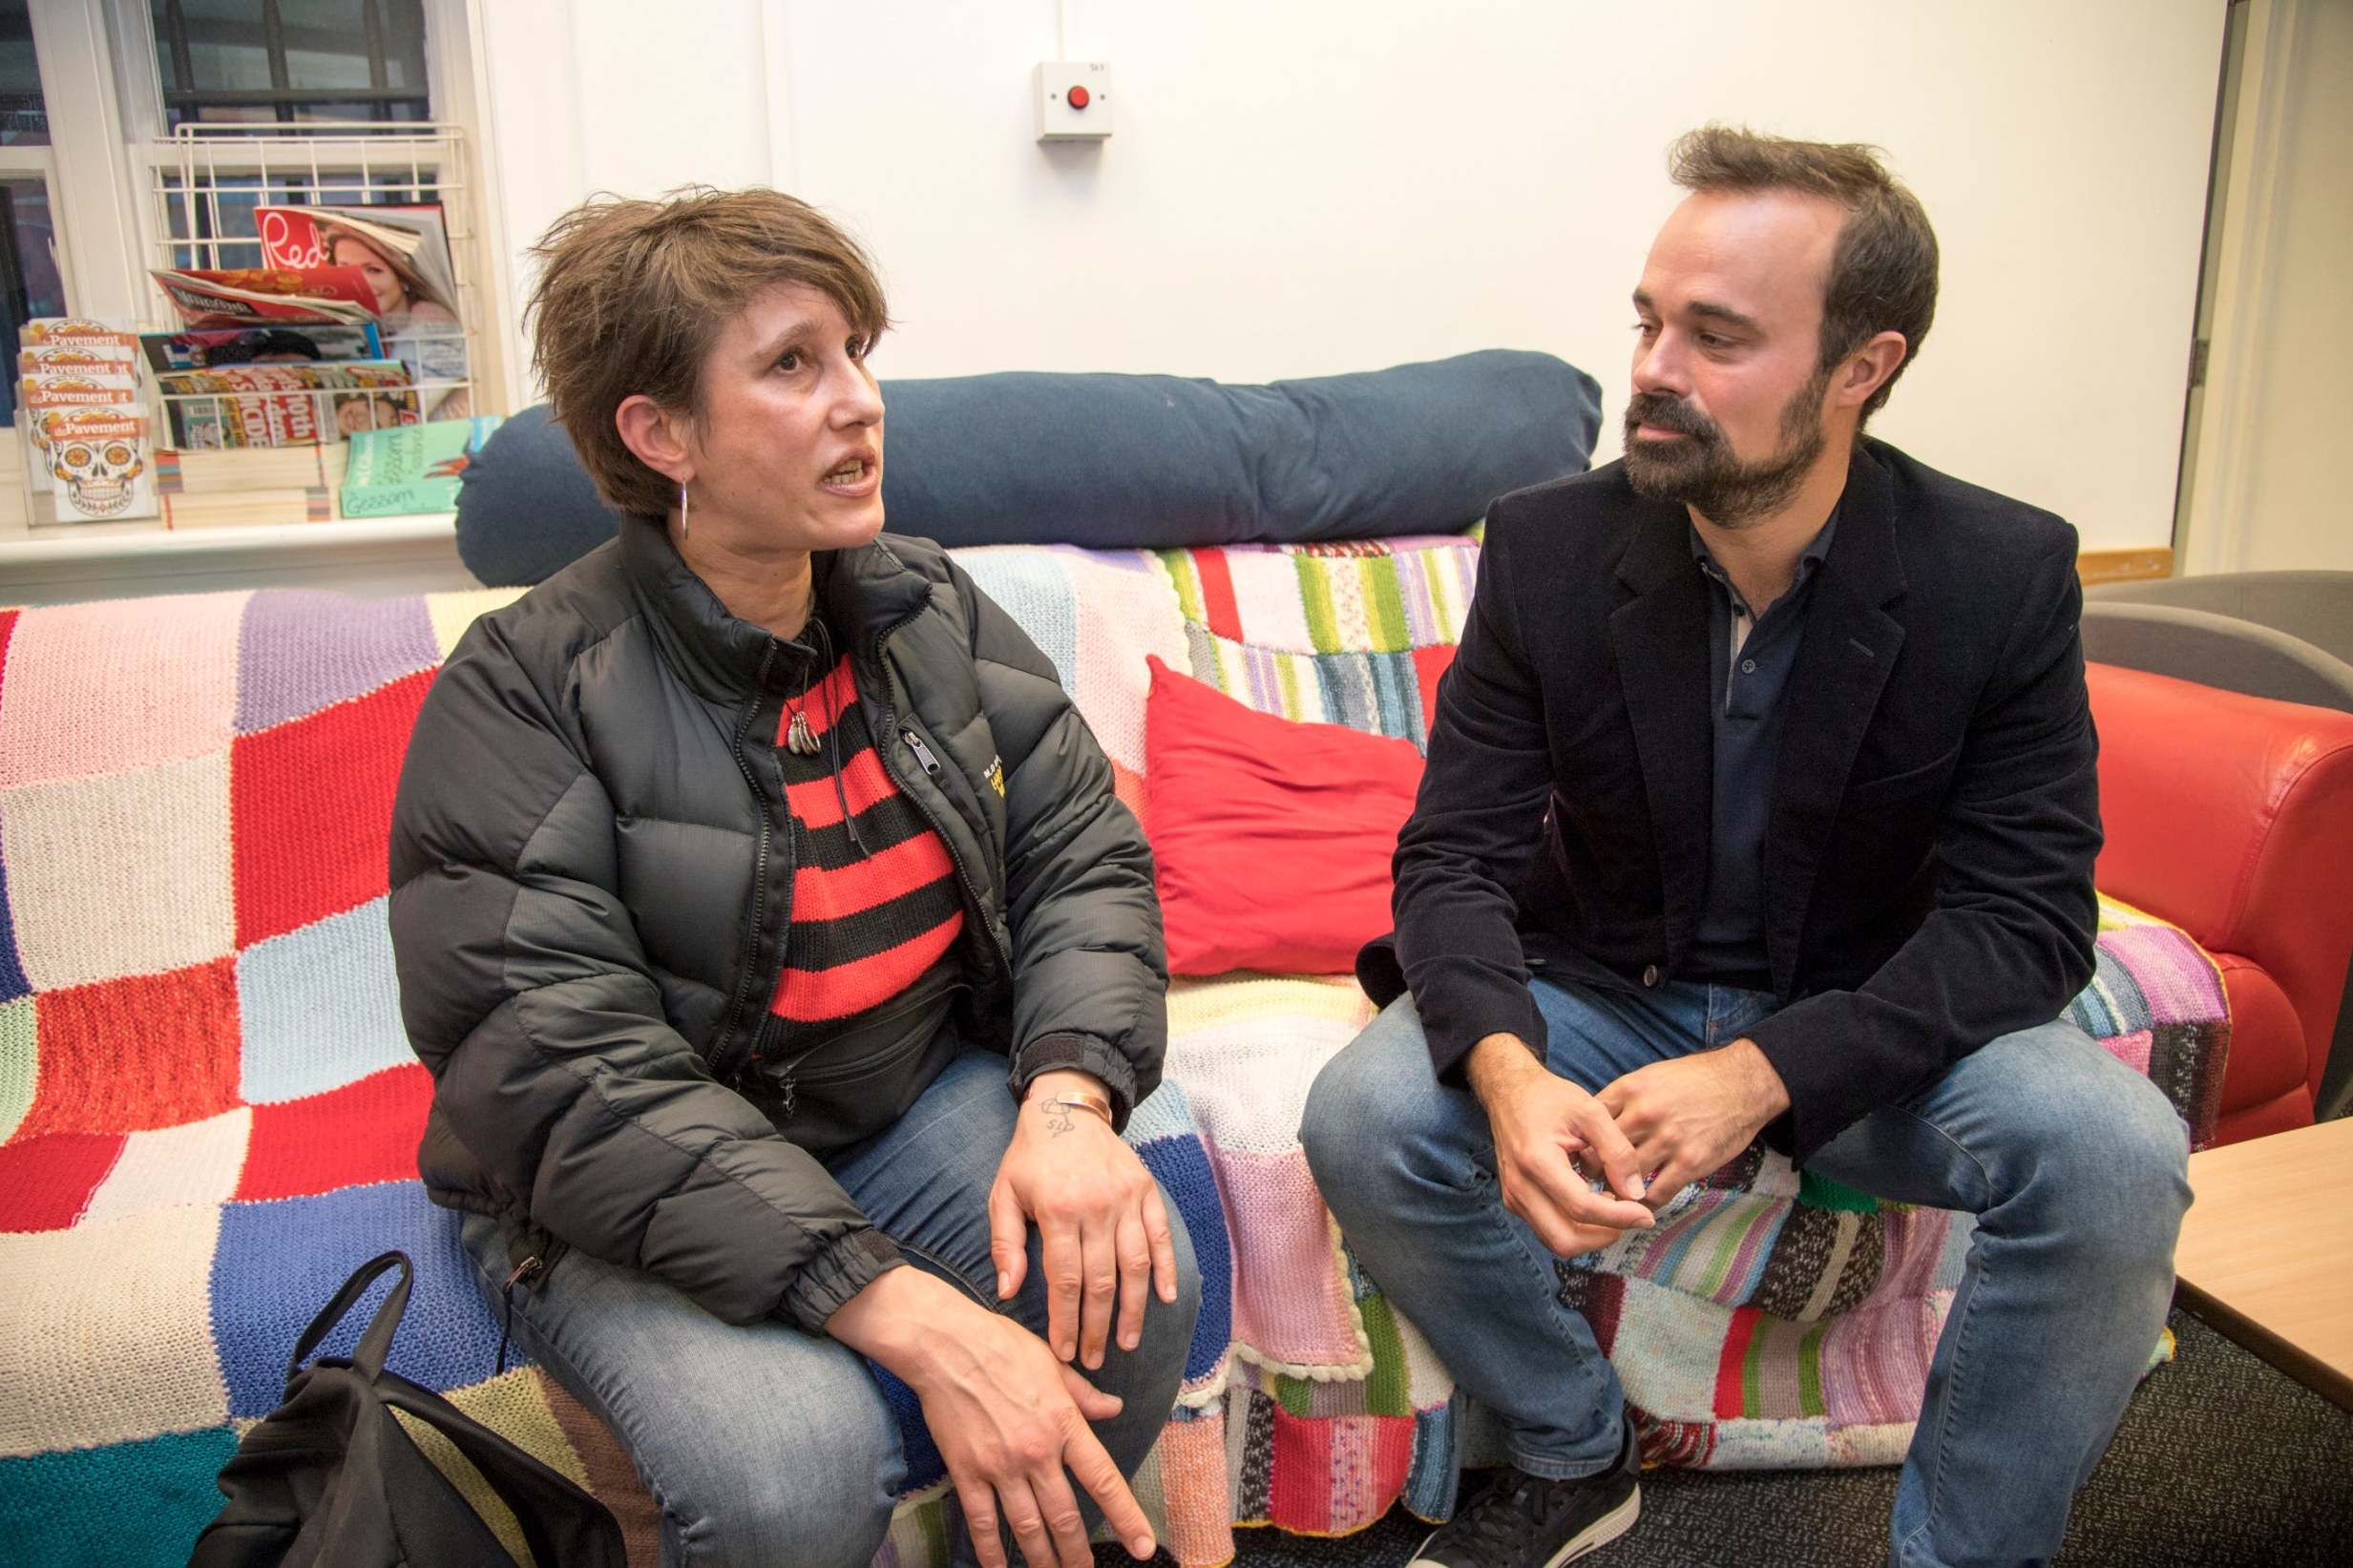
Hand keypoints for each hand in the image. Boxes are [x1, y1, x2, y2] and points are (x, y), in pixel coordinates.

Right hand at [828, 1269, 1155, 1566]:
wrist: (945, 1345)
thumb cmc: (1001, 1345)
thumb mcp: (1053, 1363)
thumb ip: (1084, 1395)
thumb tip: (1114, 1409)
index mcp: (1064, 1423)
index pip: (1103, 1480)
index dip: (1126, 1517)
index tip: (1143, 1546)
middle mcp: (1036, 1452)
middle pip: (1065, 1517)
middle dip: (1079, 1553)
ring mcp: (1000, 1466)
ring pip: (1027, 1527)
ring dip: (1043, 1559)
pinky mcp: (967, 1472)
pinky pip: (982, 1522)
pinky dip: (991, 1551)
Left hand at [992, 1070, 1179, 1368]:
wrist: (1066, 1107)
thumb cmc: (1030, 1158)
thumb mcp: (1003, 1195)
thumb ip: (1005, 1244)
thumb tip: (1008, 1292)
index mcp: (1059, 1211)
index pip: (1065, 1280)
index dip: (1066, 1321)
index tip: (1066, 1352)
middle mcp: (1097, 1207)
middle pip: (1102, 1281)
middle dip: (1098, 1327)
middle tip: (1095, 1360)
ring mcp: (1126, 1199)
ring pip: (1135, 1266)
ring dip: (1133, 1309)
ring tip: (1127, 1342)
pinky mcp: (1146, 1190)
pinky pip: (1160, 1236)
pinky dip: (1166, 1269)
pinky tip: (1164, 1300)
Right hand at [1466, 1034, 1655, 1256]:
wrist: (1510, 1093)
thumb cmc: (1550, 1097)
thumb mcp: (1591, 1111)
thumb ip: (1617, 1151)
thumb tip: (1636, 1193)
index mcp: (1536, 1161)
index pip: (1581, 1207)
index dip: (1618, 1217)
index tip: (1646, 1214)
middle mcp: (1519, 1187)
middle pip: (1566, 1240)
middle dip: (1605, 1235)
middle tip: (1632, 1215)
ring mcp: (1514, 1198)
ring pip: (1558, 1242)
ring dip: (1592, 1235)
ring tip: (1614, 1205)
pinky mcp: (1516, 1202)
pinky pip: (1550, 1230)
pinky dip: (1578, 1228)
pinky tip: (1595, 1201)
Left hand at [1596, 1039, 1788, 1208]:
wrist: (1742, 1084)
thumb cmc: (1692, 1081)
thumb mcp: (1649, 1077)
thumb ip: (1621, 1101)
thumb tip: (1592, 1126)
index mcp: (1630, 1089)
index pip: (1588, 1124)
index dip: (1579, 1145)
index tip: (1576, 1159)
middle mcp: (1645, 1114)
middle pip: (1600, 1154)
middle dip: (1592, 1173)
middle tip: (1587, 1185)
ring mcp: (1668, 1139)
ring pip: (1625, 1178)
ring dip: (1616, 1192)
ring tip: (1611, 1198)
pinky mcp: (1691, 1162)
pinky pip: (1657, 1193)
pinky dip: (1644, 1203)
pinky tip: (1639, 1204)